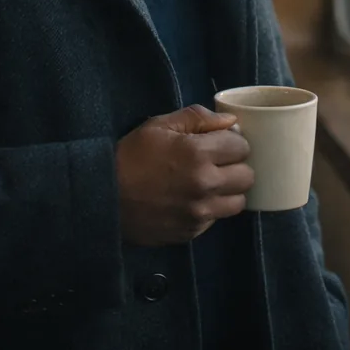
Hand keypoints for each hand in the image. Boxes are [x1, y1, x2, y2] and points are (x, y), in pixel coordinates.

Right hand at [115, 105, 254, 246]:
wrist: (103, 198)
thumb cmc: (130, 156)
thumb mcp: (159, 126)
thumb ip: (197, 118)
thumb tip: (230, 121)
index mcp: (199, 154)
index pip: (242, 147)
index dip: (232, 142)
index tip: (220, 143)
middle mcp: (205, 185)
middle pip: (247, 176)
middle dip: (236, 166)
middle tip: (219, 163)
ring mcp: (199, 212)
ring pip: (238, 202)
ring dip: (229, 191)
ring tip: (211, 184)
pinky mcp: (191, 231)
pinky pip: (216, 219)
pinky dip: (211, 209)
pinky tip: (193, 200)